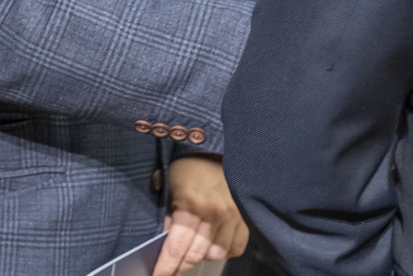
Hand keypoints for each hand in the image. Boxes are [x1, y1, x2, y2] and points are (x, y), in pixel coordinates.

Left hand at [152, 155, 248, 275]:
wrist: (221, 149)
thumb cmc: (192, 165)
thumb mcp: (172, 185)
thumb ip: (170, 214)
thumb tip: (167, 239)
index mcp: (191, 205)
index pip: (177, 247)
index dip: (167, 266)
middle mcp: (214, 215)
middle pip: (195, 255)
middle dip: (180, 265)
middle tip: (170, 268)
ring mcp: (233, 219)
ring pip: (215, 254)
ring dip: (201, 257)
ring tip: (190, 251)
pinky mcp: (245, 220)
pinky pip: (234, 248)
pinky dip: (221, 251)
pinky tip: (211, 244)